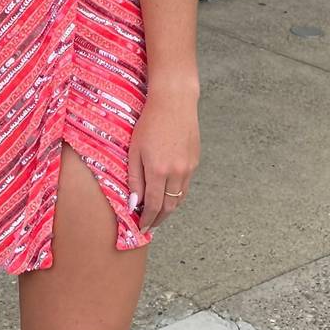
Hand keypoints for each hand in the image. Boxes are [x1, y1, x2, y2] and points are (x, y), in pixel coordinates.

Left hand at [127, 80, 199, 232]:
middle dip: (159, 220)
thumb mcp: (134, 150)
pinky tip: (168, 195)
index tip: (141, 228)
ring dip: (169, 209)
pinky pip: (185, 186)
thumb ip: (134, 179)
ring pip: (179, 198)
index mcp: (158, 170)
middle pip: (169, 207)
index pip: (154, 206)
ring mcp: (188, 167)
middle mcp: (177, 172)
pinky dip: (176, 195)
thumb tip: (134, 204)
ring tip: (158, 214)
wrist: (174, 102)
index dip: (147, 220)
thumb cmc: (149, 122)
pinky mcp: (195, 161)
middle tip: (150, 226)